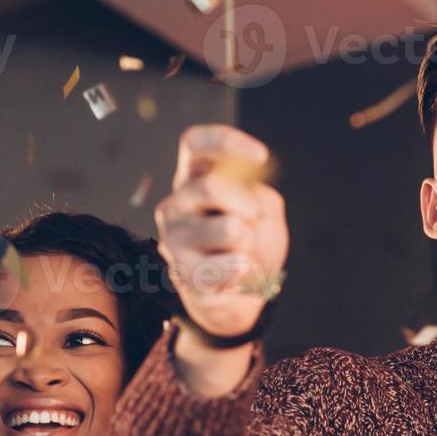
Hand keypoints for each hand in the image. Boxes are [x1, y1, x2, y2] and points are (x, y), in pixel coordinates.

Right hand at [155, 125, 287, 339]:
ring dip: (250, 241)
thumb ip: (256, 194)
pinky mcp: (184, 274)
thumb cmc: (251, 241)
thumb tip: (245, 202)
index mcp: (193, 178)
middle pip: (211, 186)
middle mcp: (175, 205)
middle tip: (254, 220)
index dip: (226, 142)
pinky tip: (237, 273)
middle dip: (247, 204)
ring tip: (242, 252)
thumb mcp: (262, 208)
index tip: (260, 156)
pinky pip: (232, 266)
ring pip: (230, 229)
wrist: (241, 292)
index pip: (194, 144)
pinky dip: (247, 270)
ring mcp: (174, 240)